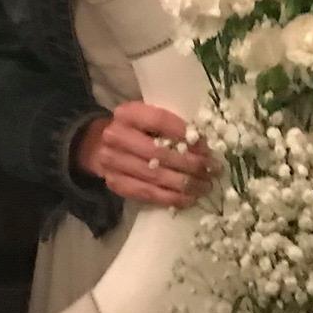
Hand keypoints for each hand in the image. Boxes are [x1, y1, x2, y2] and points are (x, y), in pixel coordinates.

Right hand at [72, 101, 213, 207]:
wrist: (99, 145)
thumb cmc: (136, 130)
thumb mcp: (148, 118)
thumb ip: (170, 127)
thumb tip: (205, 145)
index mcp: (127, 113)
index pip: (159, 121)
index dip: (184, 134)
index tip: (206, 147)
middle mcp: (115, 136)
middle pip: (158, 152)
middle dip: (190, 164)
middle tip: (212, 170)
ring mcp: (112, 162)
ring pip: (154, 176)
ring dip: (184, 184)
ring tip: (205, 186)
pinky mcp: (115, 183)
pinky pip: (147, 194)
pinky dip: (171, 198)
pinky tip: (189, 199)